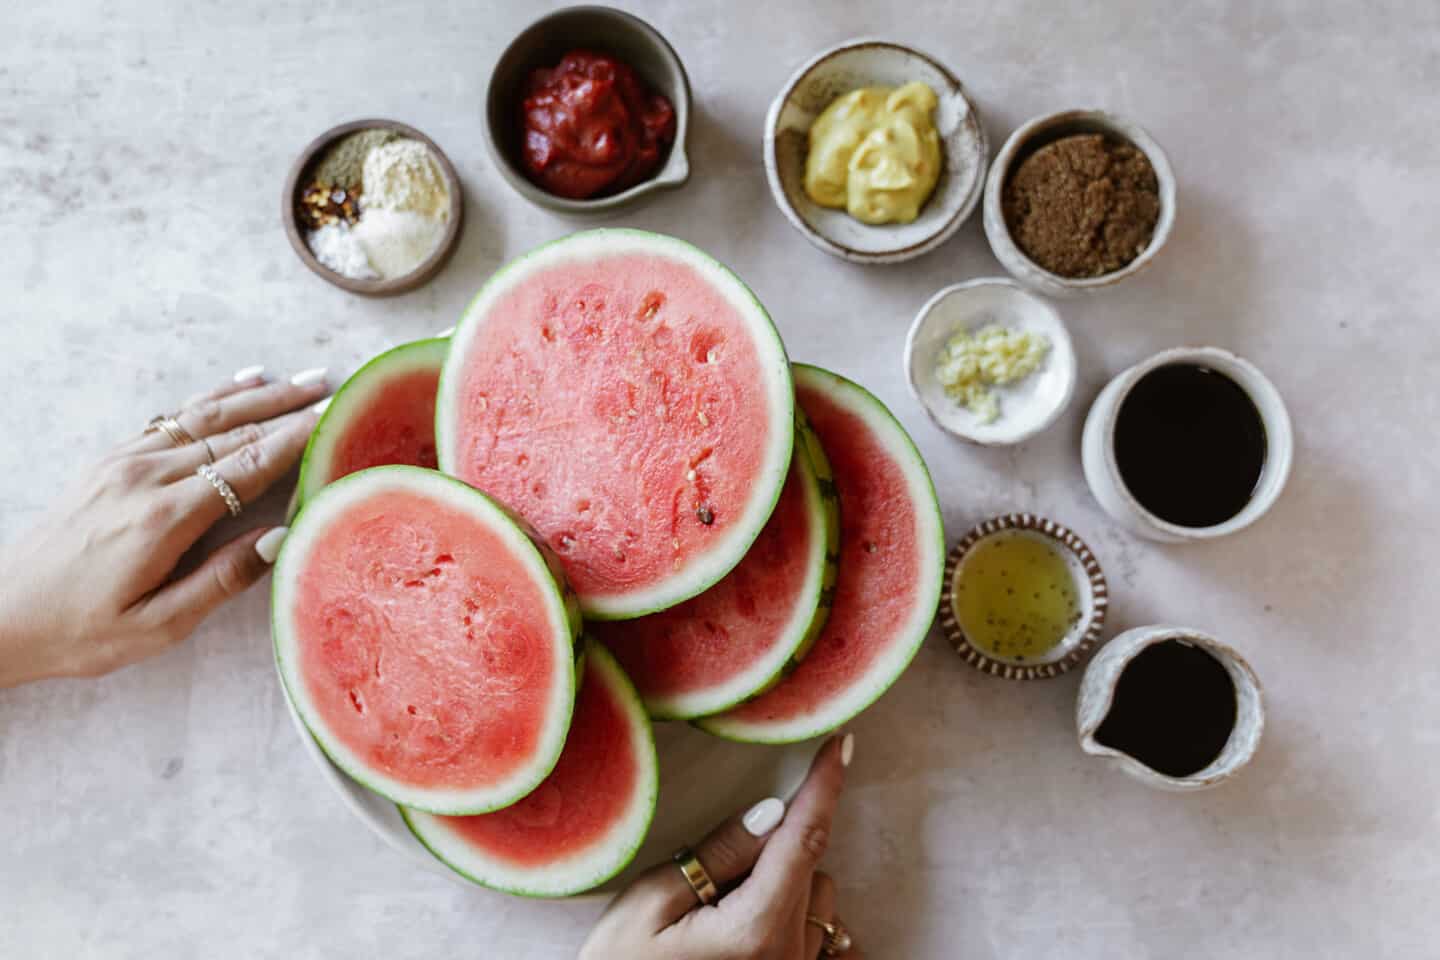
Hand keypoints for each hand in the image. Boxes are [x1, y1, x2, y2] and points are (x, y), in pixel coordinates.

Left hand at [0, 367, 327, 687]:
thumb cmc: (79, 631)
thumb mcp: (157, 627)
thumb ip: (220, 581)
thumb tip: (279, 540)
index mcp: (162, 519)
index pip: (247, 467)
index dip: (296, 440)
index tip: (338, 417)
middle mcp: (144, 478)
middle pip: (233, 433)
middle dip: (290, 410)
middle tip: (339, 391)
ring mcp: (124, 463)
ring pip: (205, 417)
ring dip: (260, 397)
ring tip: (307, 380)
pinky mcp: (111, 462)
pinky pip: (173, 418)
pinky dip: (214, 398)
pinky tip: (243, 383)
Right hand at [580, 734, 861, 959]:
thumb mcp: (649, 905)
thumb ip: (715, 855)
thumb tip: (770, 812)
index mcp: (756, 927)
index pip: (803, 838)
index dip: (823, 786)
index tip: (840, 744)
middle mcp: (788, 955)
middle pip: (808, 865)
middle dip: (771, 847)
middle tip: (707, 874)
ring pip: (818, 899)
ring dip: (786, 884)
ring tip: (721, 910)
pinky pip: (819, 937)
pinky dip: (796, 917)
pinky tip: (754, 928)